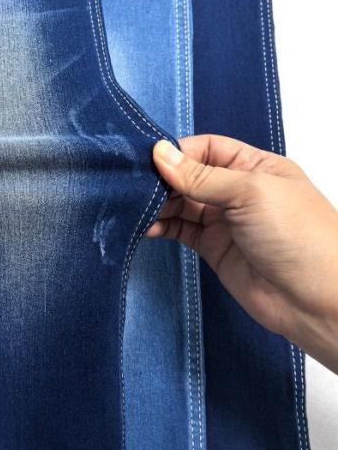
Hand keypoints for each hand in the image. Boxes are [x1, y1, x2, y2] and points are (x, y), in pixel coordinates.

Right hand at [146, 135, 337, 372]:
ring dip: (158, 204)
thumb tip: (160, 152)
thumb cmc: (298, 236)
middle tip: (134, 184)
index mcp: (253, 167)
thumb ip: (201, 176)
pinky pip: (179, 230)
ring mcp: (223, 219)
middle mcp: (236, 190)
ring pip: (180, 203)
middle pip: (189, 175)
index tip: (149, 159)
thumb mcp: (250, 193)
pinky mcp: (211, 247)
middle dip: (162, 179)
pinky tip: (146, 226)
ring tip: (135, 207)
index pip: (206, 148)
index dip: (178, 152)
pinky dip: (161, 226)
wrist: (314, 301)